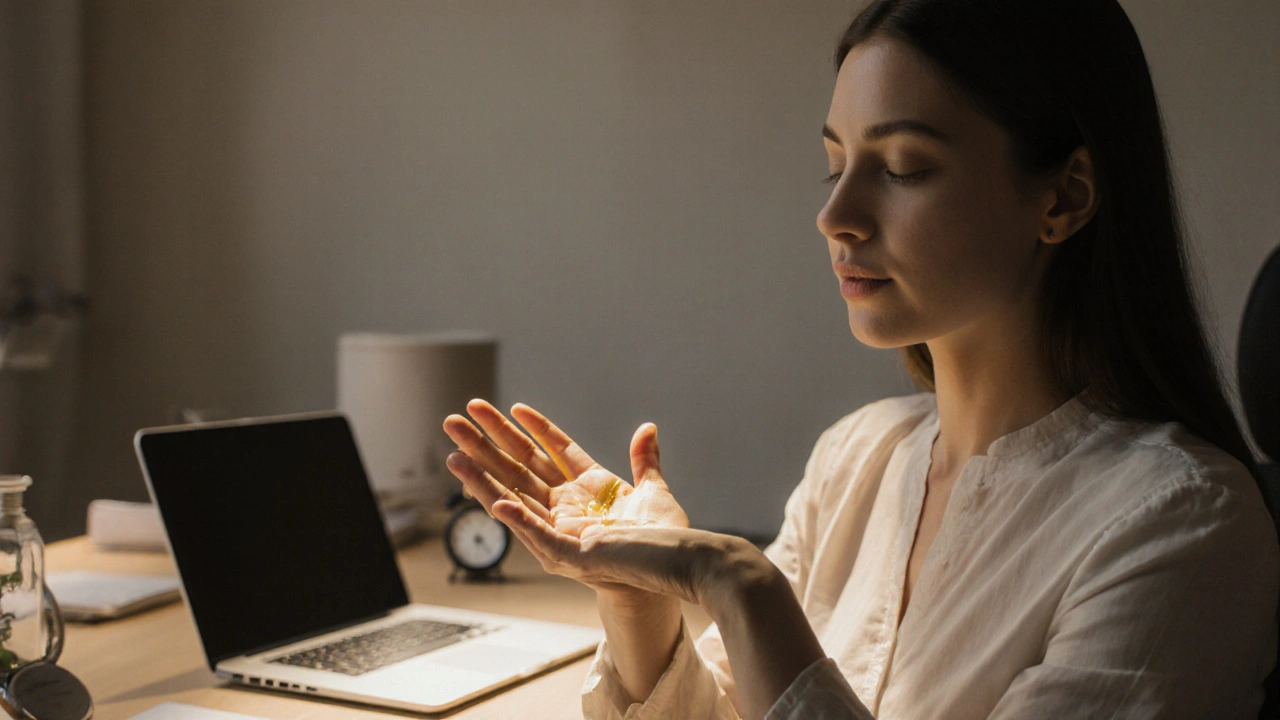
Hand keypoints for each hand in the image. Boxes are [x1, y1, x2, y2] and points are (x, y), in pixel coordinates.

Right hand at [442, 400, 690, 596]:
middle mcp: (568, 507)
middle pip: (520, 467)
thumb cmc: (664, 538)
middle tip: (455, 418)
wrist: (675, 567)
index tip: (513, 407)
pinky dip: (518, 519)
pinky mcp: (567, 553)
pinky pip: (537, 534)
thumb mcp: (653, 491)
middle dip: (486, 443)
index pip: (553, 449)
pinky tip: (496, 502)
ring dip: (483, 478)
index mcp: (588, 488)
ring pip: (514, 497)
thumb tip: (647, 429)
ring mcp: (562, 530)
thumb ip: (644, 460)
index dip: (533, 427)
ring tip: (454, 454)